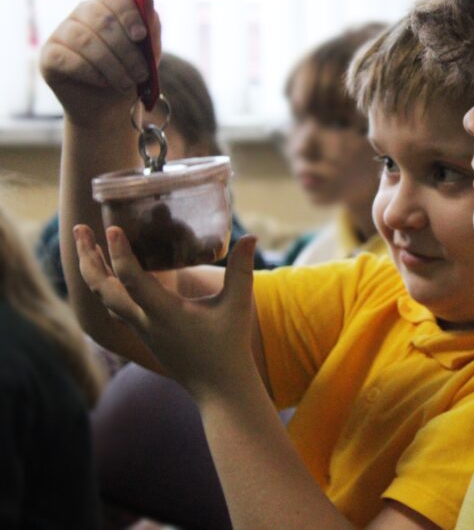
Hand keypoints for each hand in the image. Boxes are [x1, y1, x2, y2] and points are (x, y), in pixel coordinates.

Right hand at [39, 0, 162, 129]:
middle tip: (141, 73)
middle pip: (101, 17)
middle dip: (126, 49)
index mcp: (109, 7)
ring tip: (126, 83)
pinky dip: (91, 72)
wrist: (112, 108)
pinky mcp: (49, 56)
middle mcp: (82, 14)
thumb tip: (146, 1)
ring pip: (84, 39)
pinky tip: (103, 82)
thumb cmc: (132, 74)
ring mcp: (62, 33)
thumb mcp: (149, 53)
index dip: (128, 12)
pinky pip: (67, 58)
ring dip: (112, 65)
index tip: (141, 36)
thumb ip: (150, 27)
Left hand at [73, 224, 257, 401]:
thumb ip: (242, 269)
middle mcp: (145, 322)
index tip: (111, 228)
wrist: (218, 388)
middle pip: (102, 290)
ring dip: (93, 271)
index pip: (132, 280)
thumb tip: (252, 236)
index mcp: (165, 314)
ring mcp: (141, 330)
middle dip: (88, 259)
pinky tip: (108, 272)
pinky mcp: (143, 333)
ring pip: (104, 299)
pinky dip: (106, 285)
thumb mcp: (238, 305)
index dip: (120, 253)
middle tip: (78, 229)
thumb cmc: (229, 346)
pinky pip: (115, 306)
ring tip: (86, 245)